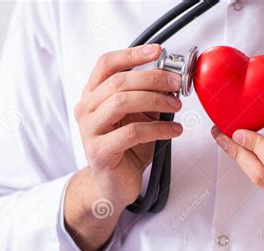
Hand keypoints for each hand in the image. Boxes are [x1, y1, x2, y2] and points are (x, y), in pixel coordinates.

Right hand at [65, 44, 182, 250]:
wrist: (112, 185)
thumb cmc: (125, 149)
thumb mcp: (137, 118)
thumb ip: (146, 98)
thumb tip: (171, 79)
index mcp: (92, 96)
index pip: (106, 64)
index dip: (132, 54)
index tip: (159, 51)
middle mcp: (85, 110)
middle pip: (119, 82)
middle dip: (153, 79)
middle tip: (177, 84)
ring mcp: (89, 131)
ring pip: (122, 102)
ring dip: (156, 100)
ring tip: (177, 105)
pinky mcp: (100, 151)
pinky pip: (133, 132)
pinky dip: (159, 128)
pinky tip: (174, 130)